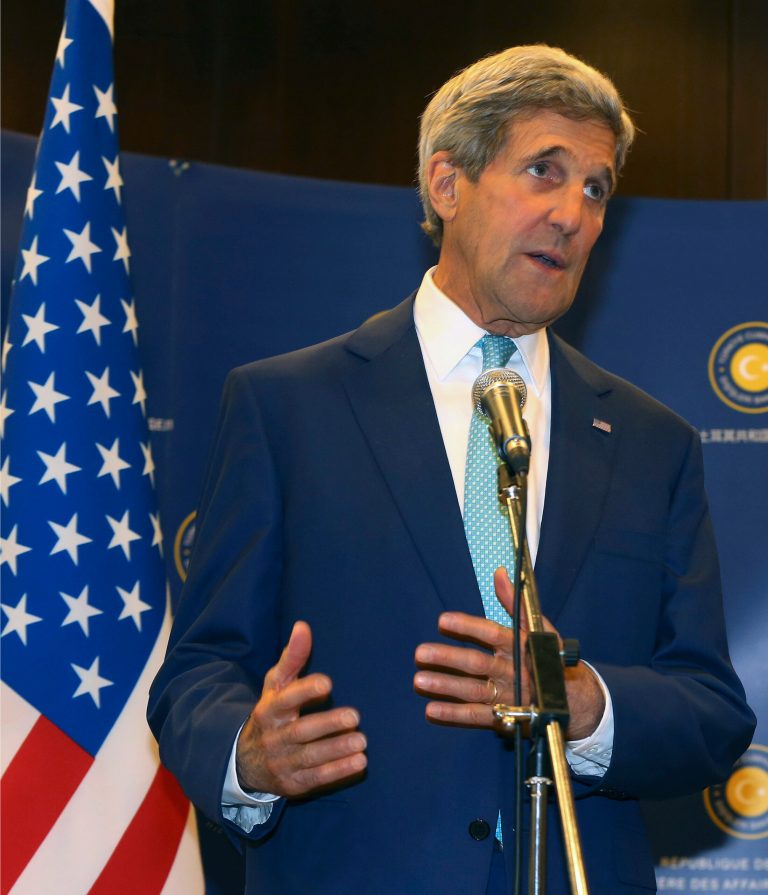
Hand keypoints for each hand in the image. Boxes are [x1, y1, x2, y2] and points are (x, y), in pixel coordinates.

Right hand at [236, 621, 366, 796]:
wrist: (246, 761)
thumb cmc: (272, 712)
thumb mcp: (276, 685)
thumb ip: (293, 657)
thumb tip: (303, 626)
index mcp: (270, 709)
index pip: (286, 699)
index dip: (305, 691)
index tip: (327, 683)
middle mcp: (274, 737)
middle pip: (301, 731)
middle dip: (328, 725)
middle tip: (355, 716)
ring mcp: (282, 763)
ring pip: (311, 757)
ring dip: (337, 750)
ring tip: (362, 741)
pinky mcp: (293, 783)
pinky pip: (317, 777)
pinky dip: (338, 771)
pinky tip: (359, 762)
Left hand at [413, 568, 603, 739]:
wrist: (574, 700)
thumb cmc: (549, 657)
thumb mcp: (538, 628)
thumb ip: (514, 602)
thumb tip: (499, 573)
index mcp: (520, 646)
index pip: (492, 633)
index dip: (468, 626)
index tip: (442, 620)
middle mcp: (512, 670)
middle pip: (477, 664)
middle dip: (448, 658)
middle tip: (420, 653)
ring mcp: (508, 695)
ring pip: (474, 690)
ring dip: (446, 685)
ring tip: (419, 679)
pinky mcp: (506, 717)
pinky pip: (478, 716)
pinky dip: (454, 715)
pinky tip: (432, 710)